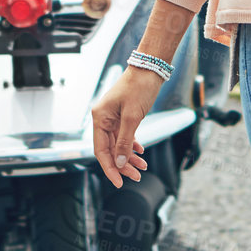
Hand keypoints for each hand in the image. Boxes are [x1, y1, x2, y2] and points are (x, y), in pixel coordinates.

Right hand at [90, 69, 156, 188]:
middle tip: (136, 176)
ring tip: (142, 167)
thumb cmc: (139, 87)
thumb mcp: (132, 117)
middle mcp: (103, 118)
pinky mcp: (123, 116)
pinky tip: (140, 153)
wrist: (150, 69)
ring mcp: (113, 117)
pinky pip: (124, 136)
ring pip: (118, 144)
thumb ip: (124, 141)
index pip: (101, 150)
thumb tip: (119, 163)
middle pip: (110, 149)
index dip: (109, 168)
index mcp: (99, 118)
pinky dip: (132, 145)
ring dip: (129, 157)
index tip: (118, 182)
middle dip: (122, 165)